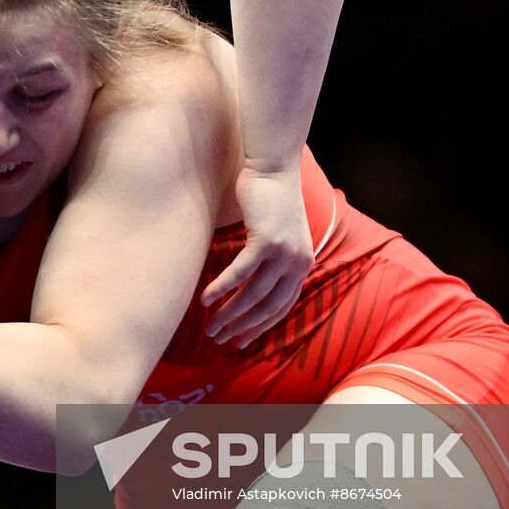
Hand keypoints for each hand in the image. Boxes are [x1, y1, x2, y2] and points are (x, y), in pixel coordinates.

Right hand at [202, 166, 313, 347]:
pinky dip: (222, 288)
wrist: (274, 167)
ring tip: (209, 326)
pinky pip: (241, 273)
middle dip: (240, 327)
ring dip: (229, 313)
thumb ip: (271, 258)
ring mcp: (283, 252)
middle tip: (218, 338)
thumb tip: (250, 281)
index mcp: (302, 265)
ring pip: (253, 295)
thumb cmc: (270, 198)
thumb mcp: (277, 234)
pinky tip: (205, 299)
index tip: (239, 341)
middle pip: (267, 307)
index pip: (281, 308)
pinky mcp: (266, 240)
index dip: (259, 328)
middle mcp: (298, 263)